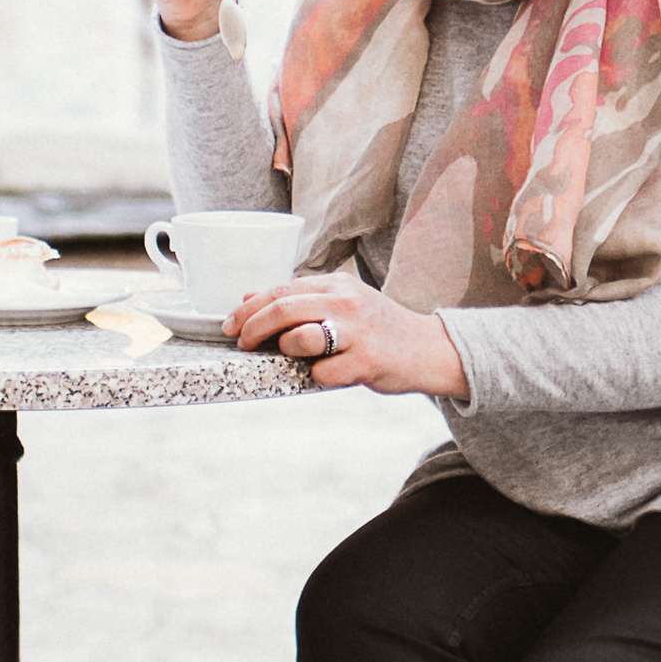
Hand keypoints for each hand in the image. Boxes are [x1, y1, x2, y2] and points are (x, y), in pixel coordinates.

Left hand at [229, 271, 469, 399]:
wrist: (430, 349)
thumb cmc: (379, 328)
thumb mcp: (342, 303)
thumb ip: (301, 299)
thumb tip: (250, 297)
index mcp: (338, 284)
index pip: (281, 289)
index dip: (249, 308)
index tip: (231, 324)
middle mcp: (347, 302)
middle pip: (283, 309)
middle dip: (252, 328)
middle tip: (240, 343)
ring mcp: (358, 332)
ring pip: (300, 339)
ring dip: (285, 350)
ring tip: (292, 355)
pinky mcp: (367, 362)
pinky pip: (322, 374)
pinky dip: (317, 377)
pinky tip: (330, 373)